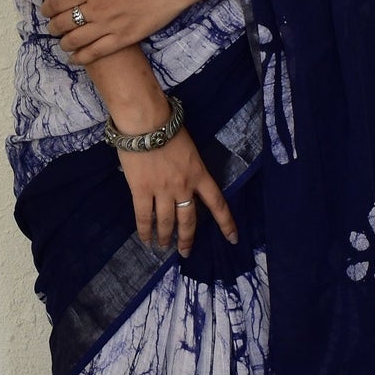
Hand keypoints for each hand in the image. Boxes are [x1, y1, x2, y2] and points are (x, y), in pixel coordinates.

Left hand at [42, 0, 193, 64]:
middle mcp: (98, 8)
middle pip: (64, 23)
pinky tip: (75, 58)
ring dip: (64, 43)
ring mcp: (110, 25)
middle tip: (52, 28)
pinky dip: (82, 57)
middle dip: (53, 27)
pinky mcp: (124, 38)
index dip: (47, 8)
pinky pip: (96, 53)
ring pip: (76, 40)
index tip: (45, 10)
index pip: (59, 2)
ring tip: (63, 42)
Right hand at [116, 129, 238, 259]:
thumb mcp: (189, 148)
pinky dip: (145, 231)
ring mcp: (163, 190)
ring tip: (164, 247)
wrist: (145, 122)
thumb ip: (189, 168)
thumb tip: (182, 181)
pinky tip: (146, 240)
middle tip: (185, 252)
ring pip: (167, 222)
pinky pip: (144, 216)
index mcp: (199, 174)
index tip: (232, 239)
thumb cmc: (167, 127)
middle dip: (188, 239)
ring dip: (166, 237)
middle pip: (189, 220)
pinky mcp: (141, 191)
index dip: (226, 223)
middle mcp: (184, 186)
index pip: (217, 204)